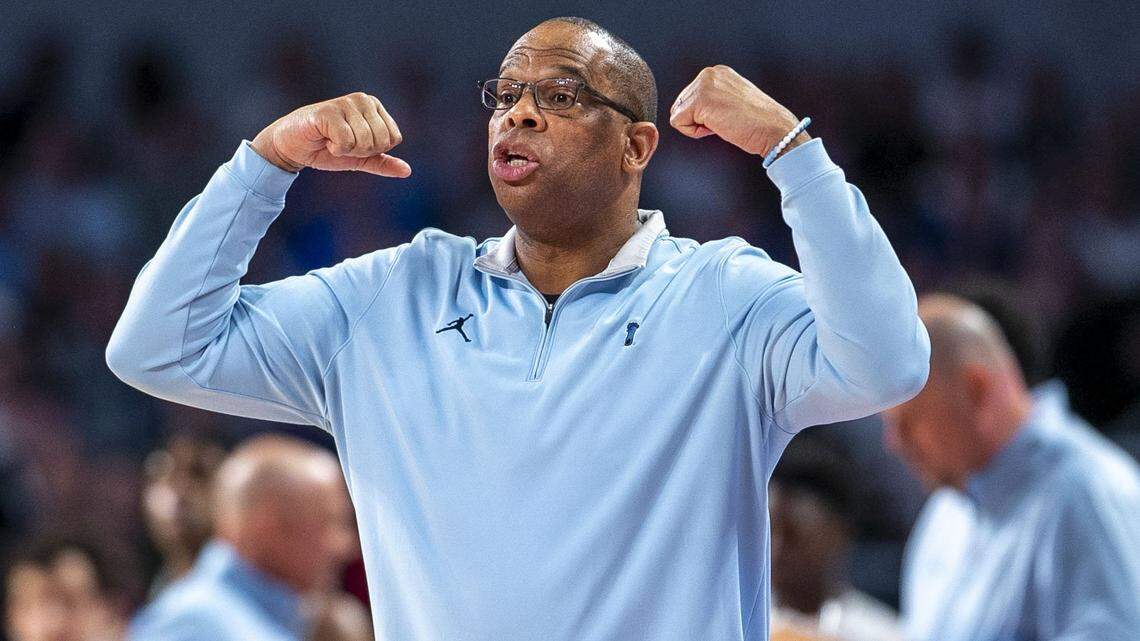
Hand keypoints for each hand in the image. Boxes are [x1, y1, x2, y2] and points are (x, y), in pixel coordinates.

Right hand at [250, 92, 410, 176]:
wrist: (293, 147)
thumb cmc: (326, 148)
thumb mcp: (359, 158)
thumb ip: (383, 162)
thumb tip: (407, 171)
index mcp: (375, 107)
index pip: (393, 138)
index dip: (374, 150)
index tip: (355, 145)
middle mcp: (363, 100)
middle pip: (381, 141)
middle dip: (361, 151)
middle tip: (343, 144)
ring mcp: (346, 103)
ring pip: (364, 142)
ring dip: (347, 150)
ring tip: (332, 140)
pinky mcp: (328, 111)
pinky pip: (346, 141)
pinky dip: (335, 148)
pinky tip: (324, 138)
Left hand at [669, 65, 808, 157]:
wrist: (774, 129)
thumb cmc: (758, 123)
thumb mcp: (731, 101)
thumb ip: (713, 99)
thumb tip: (690, 111)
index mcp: (718, 73)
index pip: (689, 98)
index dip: (704, 116)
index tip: (727, 116)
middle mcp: (709, 74)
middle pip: (680, 105)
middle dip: (698, 120)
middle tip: (725, 121)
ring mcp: (704, 84)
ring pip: (678, 114)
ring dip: (697, 126)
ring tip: (723, 123)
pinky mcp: (700, 100)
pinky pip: (678, 123)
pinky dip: (694, 132)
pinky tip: (717, 127)